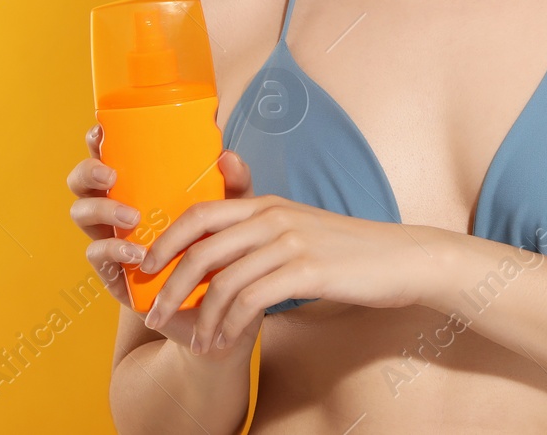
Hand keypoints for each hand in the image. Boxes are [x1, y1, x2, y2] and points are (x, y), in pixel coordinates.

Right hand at [66, 123, 258, 355]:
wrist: (221, 309)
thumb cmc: (224, 248)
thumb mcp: (234, 212)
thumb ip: (235, 184)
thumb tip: (227, 155)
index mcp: (141, 186)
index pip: (109, 155)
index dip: (96, 141)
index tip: (101, 131)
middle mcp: (118, 208)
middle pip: (82, 183)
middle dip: (88, 173)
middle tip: (111, 175)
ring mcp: (111, 239)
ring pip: (81, 216)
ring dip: (102, 210)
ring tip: (133, 217)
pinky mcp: (113, 273)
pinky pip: (96, 255)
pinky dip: (113, 250)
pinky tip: (137, 253)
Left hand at [139, 192, 446, 356]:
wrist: (402, 258)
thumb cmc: (350, 250)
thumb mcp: (302, 229)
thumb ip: (263, 234)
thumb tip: (223, 257)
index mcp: (267, 204)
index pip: (200, 211)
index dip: (165, 238)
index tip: (145, 266)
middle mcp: (273, 217)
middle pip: (201, 247)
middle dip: (168, 283)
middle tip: (152, 313)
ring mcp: (290, 242)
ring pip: (223, 279)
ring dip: (199, 316)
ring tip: (193, 341)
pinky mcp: (307, 270)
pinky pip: (252, 300)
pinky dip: (230, 325)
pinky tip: (226, 342)